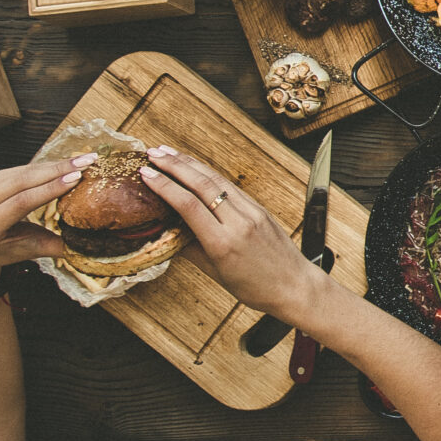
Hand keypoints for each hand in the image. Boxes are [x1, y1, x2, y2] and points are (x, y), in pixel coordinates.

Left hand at [0, 156, 91, 281]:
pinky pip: (16, 170)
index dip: (49, 188)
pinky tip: (61, 165)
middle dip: (56, 170)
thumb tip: (94, 244)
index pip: (20, 203)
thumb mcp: (29, 251)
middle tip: (86, 162)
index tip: (76, 177)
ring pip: (20, 172)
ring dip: (52, 166)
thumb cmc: (3, 252)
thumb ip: (57, 246)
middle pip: (20, 182)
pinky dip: (41, 167)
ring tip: (80, 161)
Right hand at [134, 147, 319, 318]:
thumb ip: (190, 248)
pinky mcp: (260, 208)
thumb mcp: (215, 273)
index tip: (146, 173)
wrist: (294, 285)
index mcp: (223, 243)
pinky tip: (195, 166)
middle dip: (174, 165)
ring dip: (190, 163)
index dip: (164, 185)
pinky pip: (231, 187)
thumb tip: (167, 230)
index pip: (188, 205)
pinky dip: (209, 173)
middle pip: (202, 184)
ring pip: (217, 180)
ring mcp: (252, 212)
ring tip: (167, 152)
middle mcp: (239, 222)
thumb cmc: (254, 287)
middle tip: (152, 153)